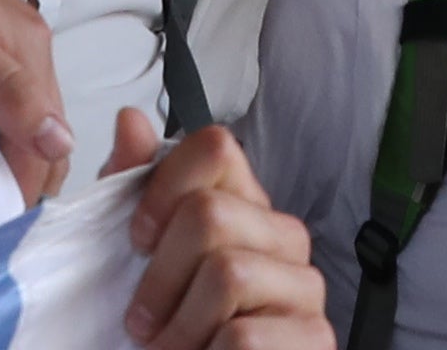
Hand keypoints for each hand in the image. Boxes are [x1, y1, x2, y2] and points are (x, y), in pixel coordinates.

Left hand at [123, 112, 331, 349]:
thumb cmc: (173, 328)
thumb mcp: (137, 257)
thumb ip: (133, 190)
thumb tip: (131, 120)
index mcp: (245, 206)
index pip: (216, 148)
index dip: (163, 187)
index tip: (137, 240)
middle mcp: (283, 237)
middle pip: (210, 214)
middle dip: (160, 278)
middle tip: (142, 322)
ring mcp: (306, 288)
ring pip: (229, 274)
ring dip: (180, 327)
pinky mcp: (315, 339)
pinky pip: (244, 337)